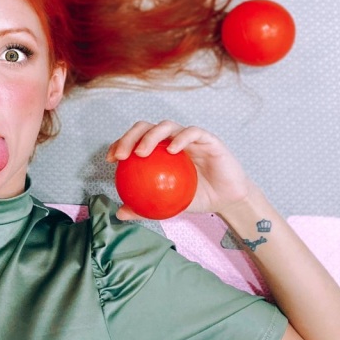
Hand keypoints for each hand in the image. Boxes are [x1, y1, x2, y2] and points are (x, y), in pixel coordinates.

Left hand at [105, 120, 255, 219]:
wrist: (228, 200)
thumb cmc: (196, 198)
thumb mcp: (168, 205)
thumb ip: (146, 207)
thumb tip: (120, 213)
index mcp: (160, 151)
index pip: (136, 140)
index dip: (121, 143)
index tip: (111, 159)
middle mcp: (172, 139)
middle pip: (146, 127)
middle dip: (129, 136)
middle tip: (121, 155)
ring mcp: (189, 137)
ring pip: (166, 126)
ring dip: (151, 136)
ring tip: (141, 152)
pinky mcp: (208, 139)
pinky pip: (192, 133)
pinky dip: (180, 138)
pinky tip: (172, 150)